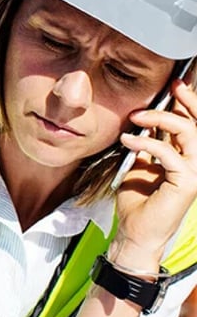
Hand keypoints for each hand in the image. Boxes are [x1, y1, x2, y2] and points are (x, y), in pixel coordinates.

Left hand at [113, 78, 196, 266]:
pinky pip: (169, 153)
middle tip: (170, 87)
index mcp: (188, 156)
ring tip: (135, 117)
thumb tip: (142, 118)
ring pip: (189, 132)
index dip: (187, 102)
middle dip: (186, 100)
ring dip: (161, 118)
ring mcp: (195, 171)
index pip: (193, 123)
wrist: (134, 232)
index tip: (174, 84)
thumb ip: (147, 143)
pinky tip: (127, 139)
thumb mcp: (140, 164)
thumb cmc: (137, 201)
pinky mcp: (187, 182)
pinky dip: (146, 142)